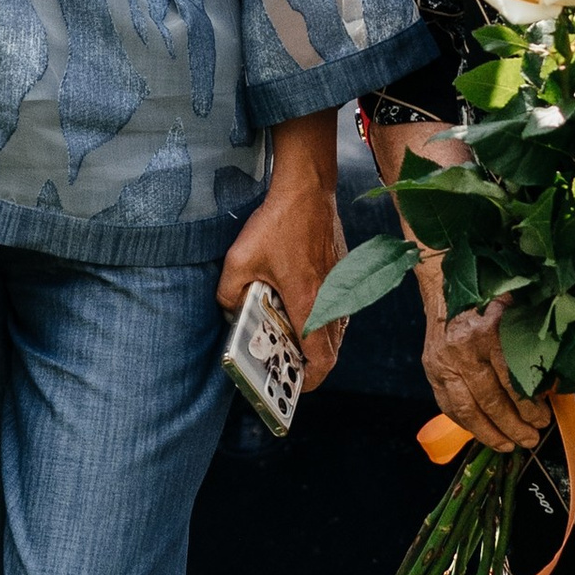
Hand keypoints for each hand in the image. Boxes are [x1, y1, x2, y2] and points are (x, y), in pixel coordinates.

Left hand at [217, 134, 349, 397]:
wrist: (307, 189)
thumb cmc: (276, 224)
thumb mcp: (239, 261)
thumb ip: (229, 296)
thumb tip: (230, 313)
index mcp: (310, 304)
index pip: (321, 361)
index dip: (308, 381)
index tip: (291, 385)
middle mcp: (333, 301)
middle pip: (331, 351)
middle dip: (309, 364)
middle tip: (285, 364)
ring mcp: (343, 288)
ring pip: (337, 331)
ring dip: (318, 341)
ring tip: (289, 338)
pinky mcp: (345, 275)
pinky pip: (339, 309)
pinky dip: (323, 319)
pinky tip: (299, 307)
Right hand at [419, 279, 552, 452]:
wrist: (446, 282)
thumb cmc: (490, 295)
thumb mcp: (518, 310)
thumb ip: (535, 344)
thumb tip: (556, 384)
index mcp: (489, 331)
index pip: (512, 381)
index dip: (530, 406)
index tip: (544, 418)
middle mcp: (463, 349)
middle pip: (491, 401)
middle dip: (514, 427)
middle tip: (531, 439)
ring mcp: (443, 362)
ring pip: (468, 410)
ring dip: (490, 434)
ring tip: (508, 446)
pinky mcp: (431, 370)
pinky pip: (449, 406)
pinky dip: (467, 425)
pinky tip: (483, 434)